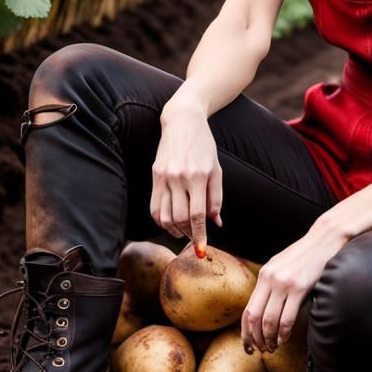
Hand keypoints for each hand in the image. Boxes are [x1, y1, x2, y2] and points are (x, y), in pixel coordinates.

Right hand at [151, 103, 222, 257]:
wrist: (183, 121)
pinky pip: (154, 206)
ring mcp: (164, 176)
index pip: (197, 215)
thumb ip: (216, 198)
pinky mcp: (155, 175)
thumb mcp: (216, 169)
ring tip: (183, 232)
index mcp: (199, 176)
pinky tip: (170, 223)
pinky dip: (161, 220)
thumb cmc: (204, 145)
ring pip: (165, 216)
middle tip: (194, 239)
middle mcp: (180, 177)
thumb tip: (216, 224)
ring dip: (174, 230)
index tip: (201, 249)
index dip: (199, 235)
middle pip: (180, 218)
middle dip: (188, 234)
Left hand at [241, 221, 348, 352]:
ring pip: (269, 320)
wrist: (324, 238)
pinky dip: (283, 333)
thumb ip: (271, 283)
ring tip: (273, 348)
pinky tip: (284, 339)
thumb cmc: (305, 254)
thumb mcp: (282, 265)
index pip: (248, 309)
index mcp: (264, 275)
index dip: (246, 331)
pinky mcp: (300, 287)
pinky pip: (287, 317)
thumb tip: (265, 306)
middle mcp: (270, 279)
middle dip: (255, 338)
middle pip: (255, 317)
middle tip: (260, 351)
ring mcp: (284, 283)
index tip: (248, 344)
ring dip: (269, 339)